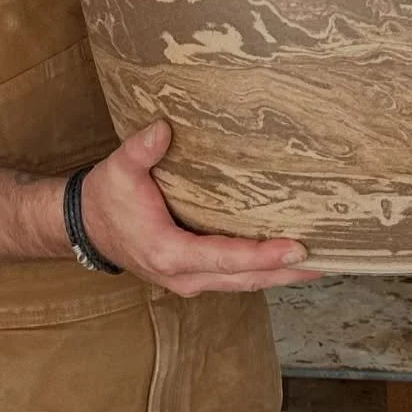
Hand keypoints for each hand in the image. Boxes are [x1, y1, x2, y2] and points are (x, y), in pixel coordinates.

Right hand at [80, 120, 322, 296]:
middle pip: (245, 279)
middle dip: (286, 271)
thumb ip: (141, 150)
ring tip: (318, 262)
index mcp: (169, 252)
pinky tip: (286, 260)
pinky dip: (263, 271)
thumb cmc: (105, 198)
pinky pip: (235, 278)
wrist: (85, 226)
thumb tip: (162, 128)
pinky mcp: (194, 275)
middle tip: (327, 259)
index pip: (226, 258)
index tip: (297, 248)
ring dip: (280, 275)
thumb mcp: (118, 170)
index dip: (263, 255)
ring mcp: (190, 280)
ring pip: (244, 283)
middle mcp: (184, 276)